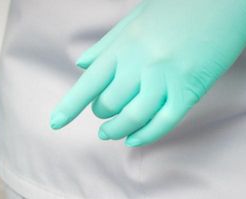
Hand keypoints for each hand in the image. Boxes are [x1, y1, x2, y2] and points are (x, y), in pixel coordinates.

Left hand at [50, 0, 245, 145]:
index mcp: (124, 45)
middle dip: (101, 114)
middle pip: (109, 104)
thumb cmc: (178, 7)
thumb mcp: (135, 19)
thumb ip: (106, 45)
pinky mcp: (190, 88)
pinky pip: (163, 121)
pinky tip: (135, 138)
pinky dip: (146, 134)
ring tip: (112, 133)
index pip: (88, 82)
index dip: (70, 106)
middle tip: (103, 115)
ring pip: (133, 117)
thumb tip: (81, 65)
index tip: (55, 123)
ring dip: (118, 130)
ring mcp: (166, 76)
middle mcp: (140, 63)